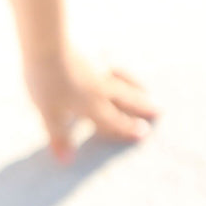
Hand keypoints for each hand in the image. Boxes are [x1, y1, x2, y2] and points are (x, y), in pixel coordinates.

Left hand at [22, 46, 159, 163]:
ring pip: (121, 78)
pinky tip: (114, 57)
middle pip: (124, 98)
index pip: (113, 120)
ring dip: (135, 85)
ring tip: (146, 88)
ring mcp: (97, 65)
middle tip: (159, 110)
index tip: (145, 133)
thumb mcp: (49, 114)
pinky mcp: (89, 48)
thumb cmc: (46, 81)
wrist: (47, 43)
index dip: (127, 128)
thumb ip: (60, 136)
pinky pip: (109, 57)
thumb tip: (67, 162)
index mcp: (91, 105)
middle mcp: (100, 86)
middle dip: (141, 106)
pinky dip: (117, 61)